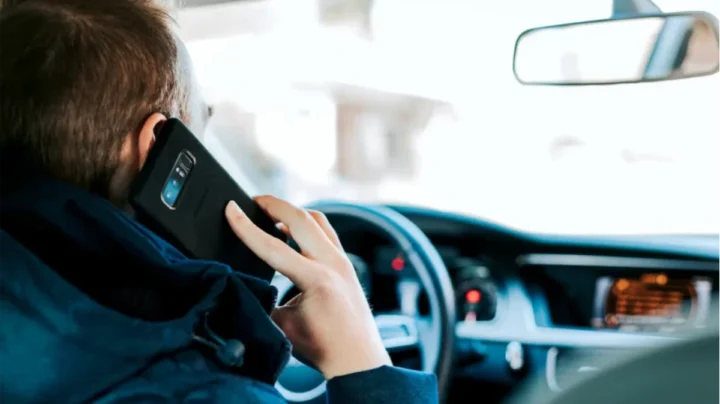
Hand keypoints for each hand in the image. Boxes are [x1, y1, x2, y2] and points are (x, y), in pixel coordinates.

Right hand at [225, 196, 391, 378]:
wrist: (357, 359)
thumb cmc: (324, 346)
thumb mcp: (282, 325)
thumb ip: (263, 299)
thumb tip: (245, 282)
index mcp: (316, 279)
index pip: (273, 246)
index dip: (246, 227)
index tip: (230, 209)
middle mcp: (334, 264)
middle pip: (301, 218)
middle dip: (274, 204)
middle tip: (252, 200)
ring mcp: (344, 261)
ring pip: (318, 220)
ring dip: (293, 212)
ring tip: (271, 212)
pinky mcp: (347, 263)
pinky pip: (327, 232)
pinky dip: (308, 224)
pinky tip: (293, 230)